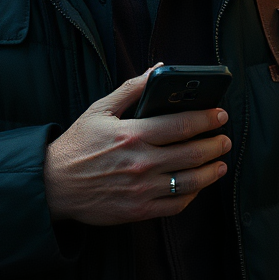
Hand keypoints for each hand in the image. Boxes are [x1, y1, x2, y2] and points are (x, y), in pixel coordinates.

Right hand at [43, 68, 230, 225]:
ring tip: (221, 162)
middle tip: (225, 138)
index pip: (181, 124)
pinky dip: (192, 195)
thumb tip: (159, 68)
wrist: (54, 184)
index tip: (220, 114)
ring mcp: (141, 189)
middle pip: (191, 153)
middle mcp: (140, 163)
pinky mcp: (138, 211)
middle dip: (215, 144)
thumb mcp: (100, 109)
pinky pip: (175, 205)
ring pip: (189, 182)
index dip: (206, 119)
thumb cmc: (78, 144)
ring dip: (211, 171)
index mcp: (133, 134)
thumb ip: (132, 88)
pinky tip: (198, 185)